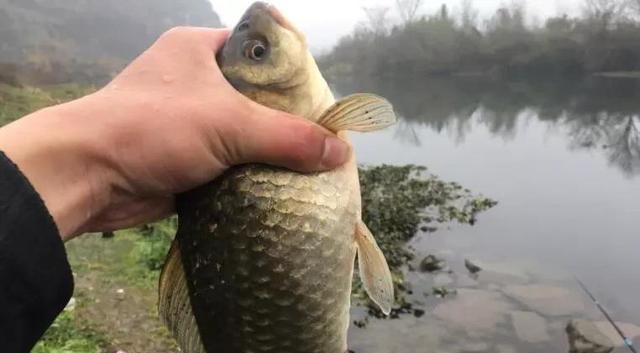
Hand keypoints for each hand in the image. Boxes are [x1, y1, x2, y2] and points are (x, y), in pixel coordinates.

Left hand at [0, 27, 349, 239]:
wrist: (88, 176)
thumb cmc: (154, 128)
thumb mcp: (230, 124)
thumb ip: (289, 137)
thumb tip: (341, 153)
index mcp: (200, 49)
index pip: (261, 50)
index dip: (294, 71)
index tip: (321, 97)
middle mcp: (194, 80)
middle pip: (256, 96)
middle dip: (287, 120)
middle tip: (322, 139)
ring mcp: (189, 121)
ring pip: (244, 133)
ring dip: (270, 152)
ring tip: (310, 166)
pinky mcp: (185, 156)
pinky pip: (230, 162)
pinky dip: (251, 175)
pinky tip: (280, 187)